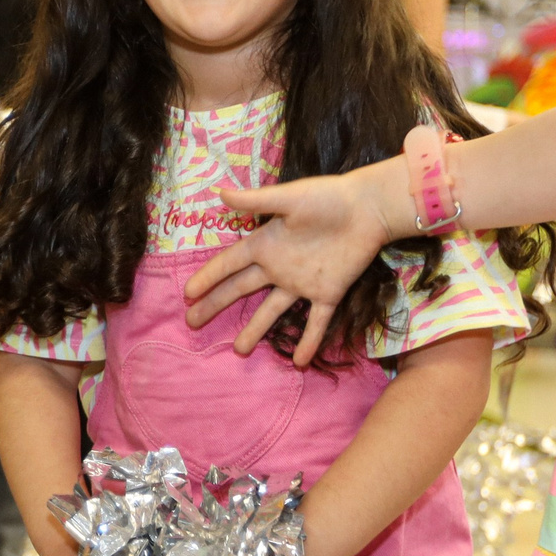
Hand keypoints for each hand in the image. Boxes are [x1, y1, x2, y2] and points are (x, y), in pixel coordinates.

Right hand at [182, 171, 393, 362]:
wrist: (368, 208)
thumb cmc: (327, 198)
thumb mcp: (289, 197)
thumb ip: (255, 201)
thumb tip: (219, 193)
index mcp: (266, 244)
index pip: (229, 264)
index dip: (208, 277)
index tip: (188, 293)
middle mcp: (278, 267)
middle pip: (240, 289)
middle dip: (215, 305)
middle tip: (193, 322)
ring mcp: (301, 283)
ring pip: (272, 311)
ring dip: (255, 330)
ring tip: (239, 350)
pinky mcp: (328, 292)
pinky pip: (315, 321)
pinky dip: (308, 341)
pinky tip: (299, 361)